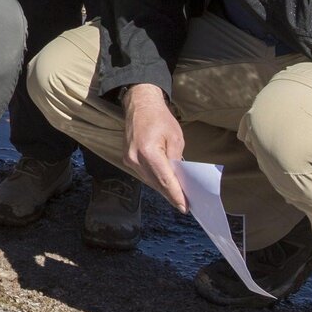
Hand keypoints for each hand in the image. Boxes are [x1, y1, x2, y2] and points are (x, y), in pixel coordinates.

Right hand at [121, 84, 187, 212]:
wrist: (140, 104)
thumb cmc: (160, 118)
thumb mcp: (176, 137)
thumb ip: (176, 160)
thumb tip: (179, 178)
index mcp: (148, 152)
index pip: (165, 180)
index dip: (175, 195)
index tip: (184, 207)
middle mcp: (136, 158)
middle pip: (156, 183)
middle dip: (171, 195)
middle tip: (185, 205)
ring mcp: (129, 159)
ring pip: (149, 181)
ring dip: (163, 189)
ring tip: (177, 197)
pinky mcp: (127, 158)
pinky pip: (144, 174)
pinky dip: (155, 180)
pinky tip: (164, 184)